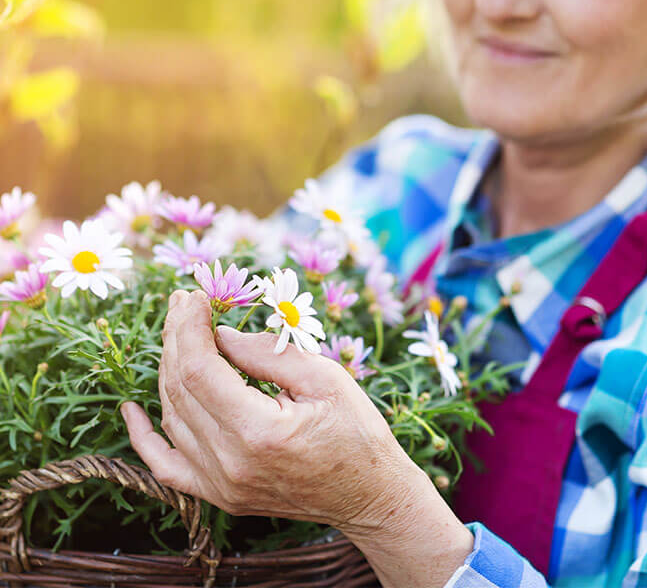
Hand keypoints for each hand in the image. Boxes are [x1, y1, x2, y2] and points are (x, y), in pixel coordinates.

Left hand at [121, 289, 472, 586]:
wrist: (369, 496)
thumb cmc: (357, 433)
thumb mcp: (325, 379)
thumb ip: (268, 354)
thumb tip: (221, 333)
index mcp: (258, 432)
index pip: (200, 370)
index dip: (189, 328)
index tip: (193, 297)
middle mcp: (229, 464)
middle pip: (179, 389)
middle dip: (176, 338)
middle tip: (182, 305)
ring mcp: (220, 485)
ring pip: (172, 417)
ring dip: (168, 370)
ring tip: (177, 335)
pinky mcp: (219, 495)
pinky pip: (166, 465)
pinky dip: (145, 437)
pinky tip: (131, 410)